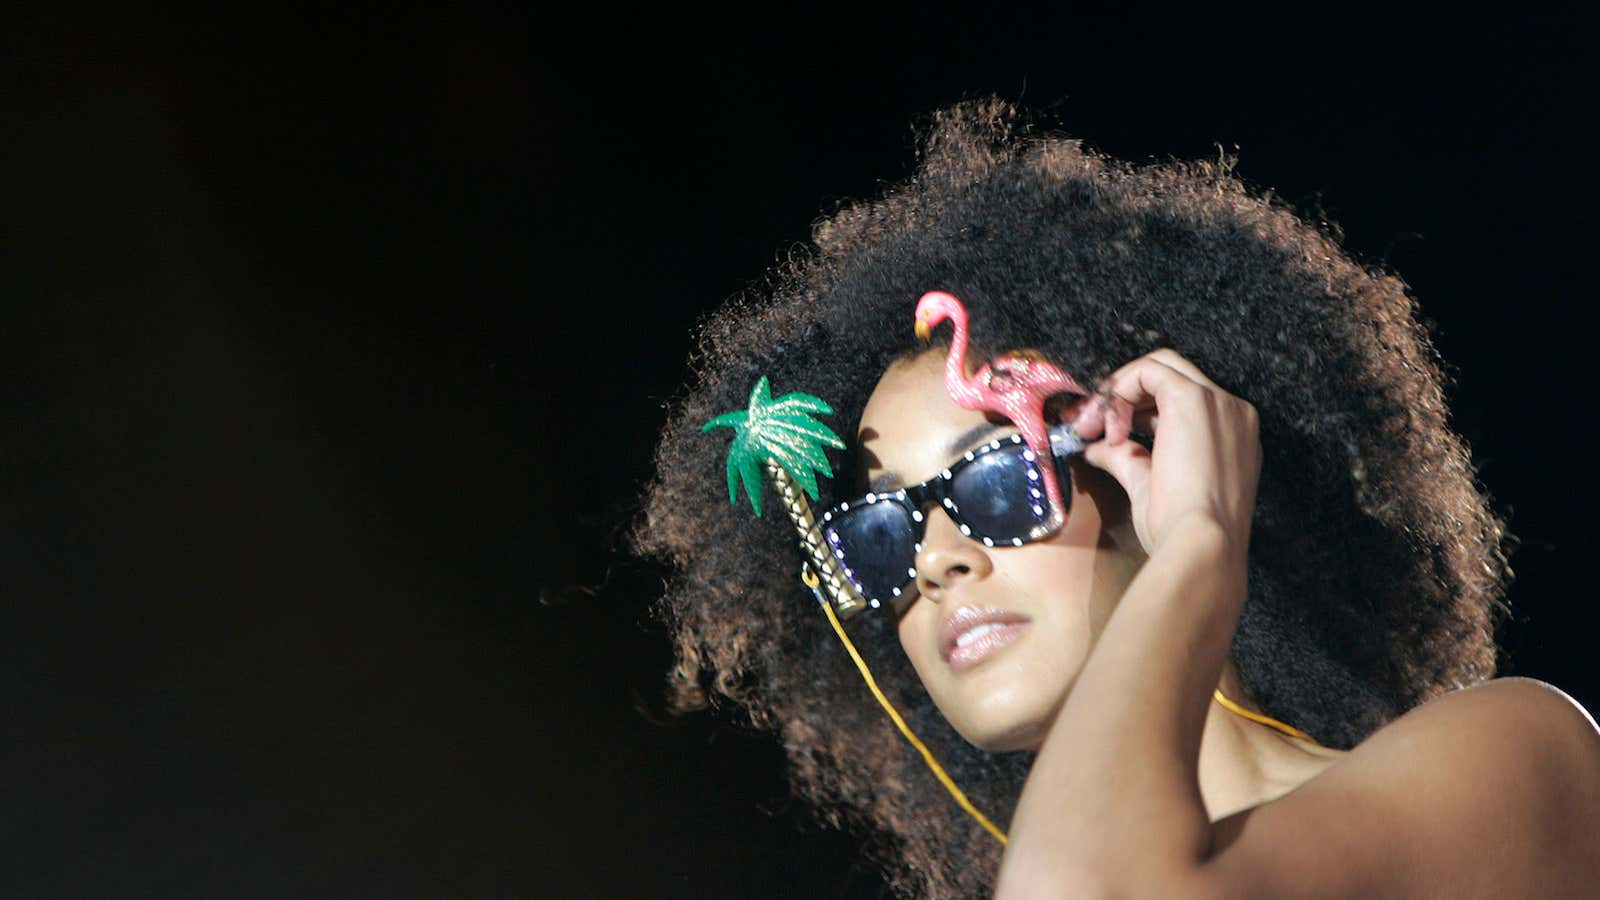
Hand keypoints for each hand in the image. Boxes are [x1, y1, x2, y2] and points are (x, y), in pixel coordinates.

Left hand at [1069, 349, 1260, 559]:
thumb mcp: (1150, 486)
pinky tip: (1105, 426)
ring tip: (1089, 428)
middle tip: (1088, 423)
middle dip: (1123, 394)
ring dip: (1116, 393)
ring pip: (1159, 368)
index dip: (1136, 410)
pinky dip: (1118, 391)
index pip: (1179, 402)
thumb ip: (1126, 459)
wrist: (1201, 546)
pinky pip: (1147, 372)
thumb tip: (1098, 449)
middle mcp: (1231, 412)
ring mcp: (1217, 402)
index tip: (1104, 432)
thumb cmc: (1183, 530)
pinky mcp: (1192, 398)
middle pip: (1170, 376)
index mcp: (1230, 436)